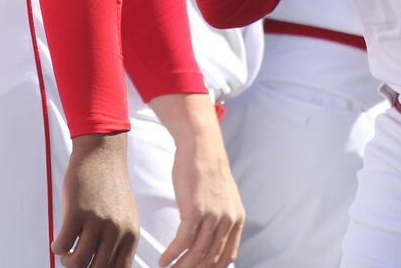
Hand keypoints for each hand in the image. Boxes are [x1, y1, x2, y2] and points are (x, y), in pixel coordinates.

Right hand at [52, 133, 139, 267]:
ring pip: (78, 262)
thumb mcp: (125, 215)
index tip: (90, 266)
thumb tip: (105, 265)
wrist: (103, 153)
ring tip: (65, 253)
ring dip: (68, 261)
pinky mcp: (78, 212)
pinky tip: (57, 241)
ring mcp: (98, 222)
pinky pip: (63, 245)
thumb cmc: (111, 187)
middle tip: (74, 261)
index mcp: (131, 234)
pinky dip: (57, 248)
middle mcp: (117, 231)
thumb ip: (120, 240)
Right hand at [161, 127, 243, 266]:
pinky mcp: (195, 210)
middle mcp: (228, 220)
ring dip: (181, 266)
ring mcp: (213, 216)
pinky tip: (164, 260)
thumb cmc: (206, 170)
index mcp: (237, 219)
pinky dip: (171, 254)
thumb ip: (221, 217)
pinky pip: (182, 241)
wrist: (202, 145)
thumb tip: (210, 238)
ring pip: (196, 253)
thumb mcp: (222, 197)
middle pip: (211, 259)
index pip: (227, 256)